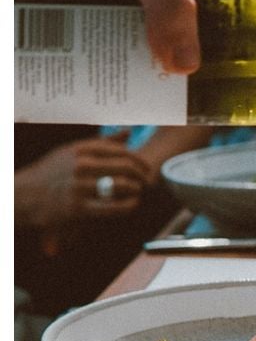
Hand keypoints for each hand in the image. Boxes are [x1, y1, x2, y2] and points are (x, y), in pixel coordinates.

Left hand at [14, 0, 216, 73]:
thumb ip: (171, 4)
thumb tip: (187, 65)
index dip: (217, 28)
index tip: (216, 65)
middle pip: (172, 19)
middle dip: (171, 52)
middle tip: (172, 86)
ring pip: (133, 30)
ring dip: (132, 58)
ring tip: (137, 90)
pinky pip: (98, 31)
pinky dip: (97, 52)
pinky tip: (99, 73)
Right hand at [15, 131, 152, 230]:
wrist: (24, 196)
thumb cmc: (51, 173)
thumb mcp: (71, 152)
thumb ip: (101, 143)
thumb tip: (128, 132)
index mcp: (81, 149)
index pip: (121, 150)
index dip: (139, 160)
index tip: (145, 167)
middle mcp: (81, 165)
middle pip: (126, 167)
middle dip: (142, 175)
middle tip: (146, 181)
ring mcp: (80, 187)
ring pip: (123, 185)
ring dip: (137, 189)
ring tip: (139, 192)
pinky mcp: (78, 208)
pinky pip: (115, 207)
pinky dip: (130, 205)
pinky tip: (132, 204)